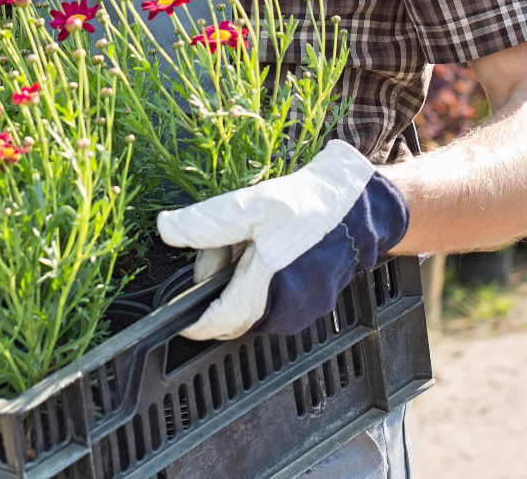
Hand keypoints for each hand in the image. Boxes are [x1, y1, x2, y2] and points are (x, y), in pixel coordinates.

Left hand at [157, 140, 408, 340]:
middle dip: (221, 283)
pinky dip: (264, 281)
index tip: (177, 313)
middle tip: (228, 246)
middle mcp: (287, 310)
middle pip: (234, 311)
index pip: (217, 322)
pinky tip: (272, 250)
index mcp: (267, 290)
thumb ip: (206, 223)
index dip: (193, 319)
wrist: (360, 204)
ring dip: (243, 281)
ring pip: (254, 306)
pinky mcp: (317, 303)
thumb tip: (166, 230)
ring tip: (253, 243)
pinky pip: (275, 300)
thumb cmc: (309, 206)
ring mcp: (304, 310)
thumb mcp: (250, 205)